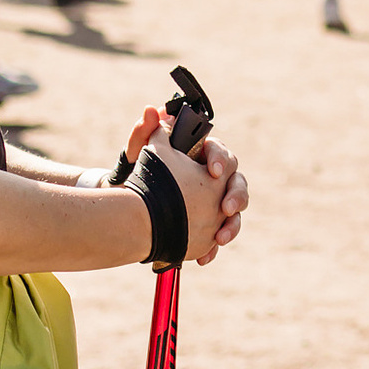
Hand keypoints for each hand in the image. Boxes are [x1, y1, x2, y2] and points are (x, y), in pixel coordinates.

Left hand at [124, 104, 247, 265]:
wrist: (131, 208)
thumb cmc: (139, 175)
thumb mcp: (140, 155)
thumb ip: (146, 133)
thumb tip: (151, 111)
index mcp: (202, 156)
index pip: (220, 152)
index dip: (220, 160)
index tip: (212, 171)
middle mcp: (215, 180)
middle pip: (237, 183)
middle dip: (236, 196)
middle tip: (226, 208)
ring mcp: (216, 203)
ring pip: (235, 213)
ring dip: (232, 226)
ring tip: (220, 239)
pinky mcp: (211, 225)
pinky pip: (220, 235)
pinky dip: (214, 247)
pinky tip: (205, 257)